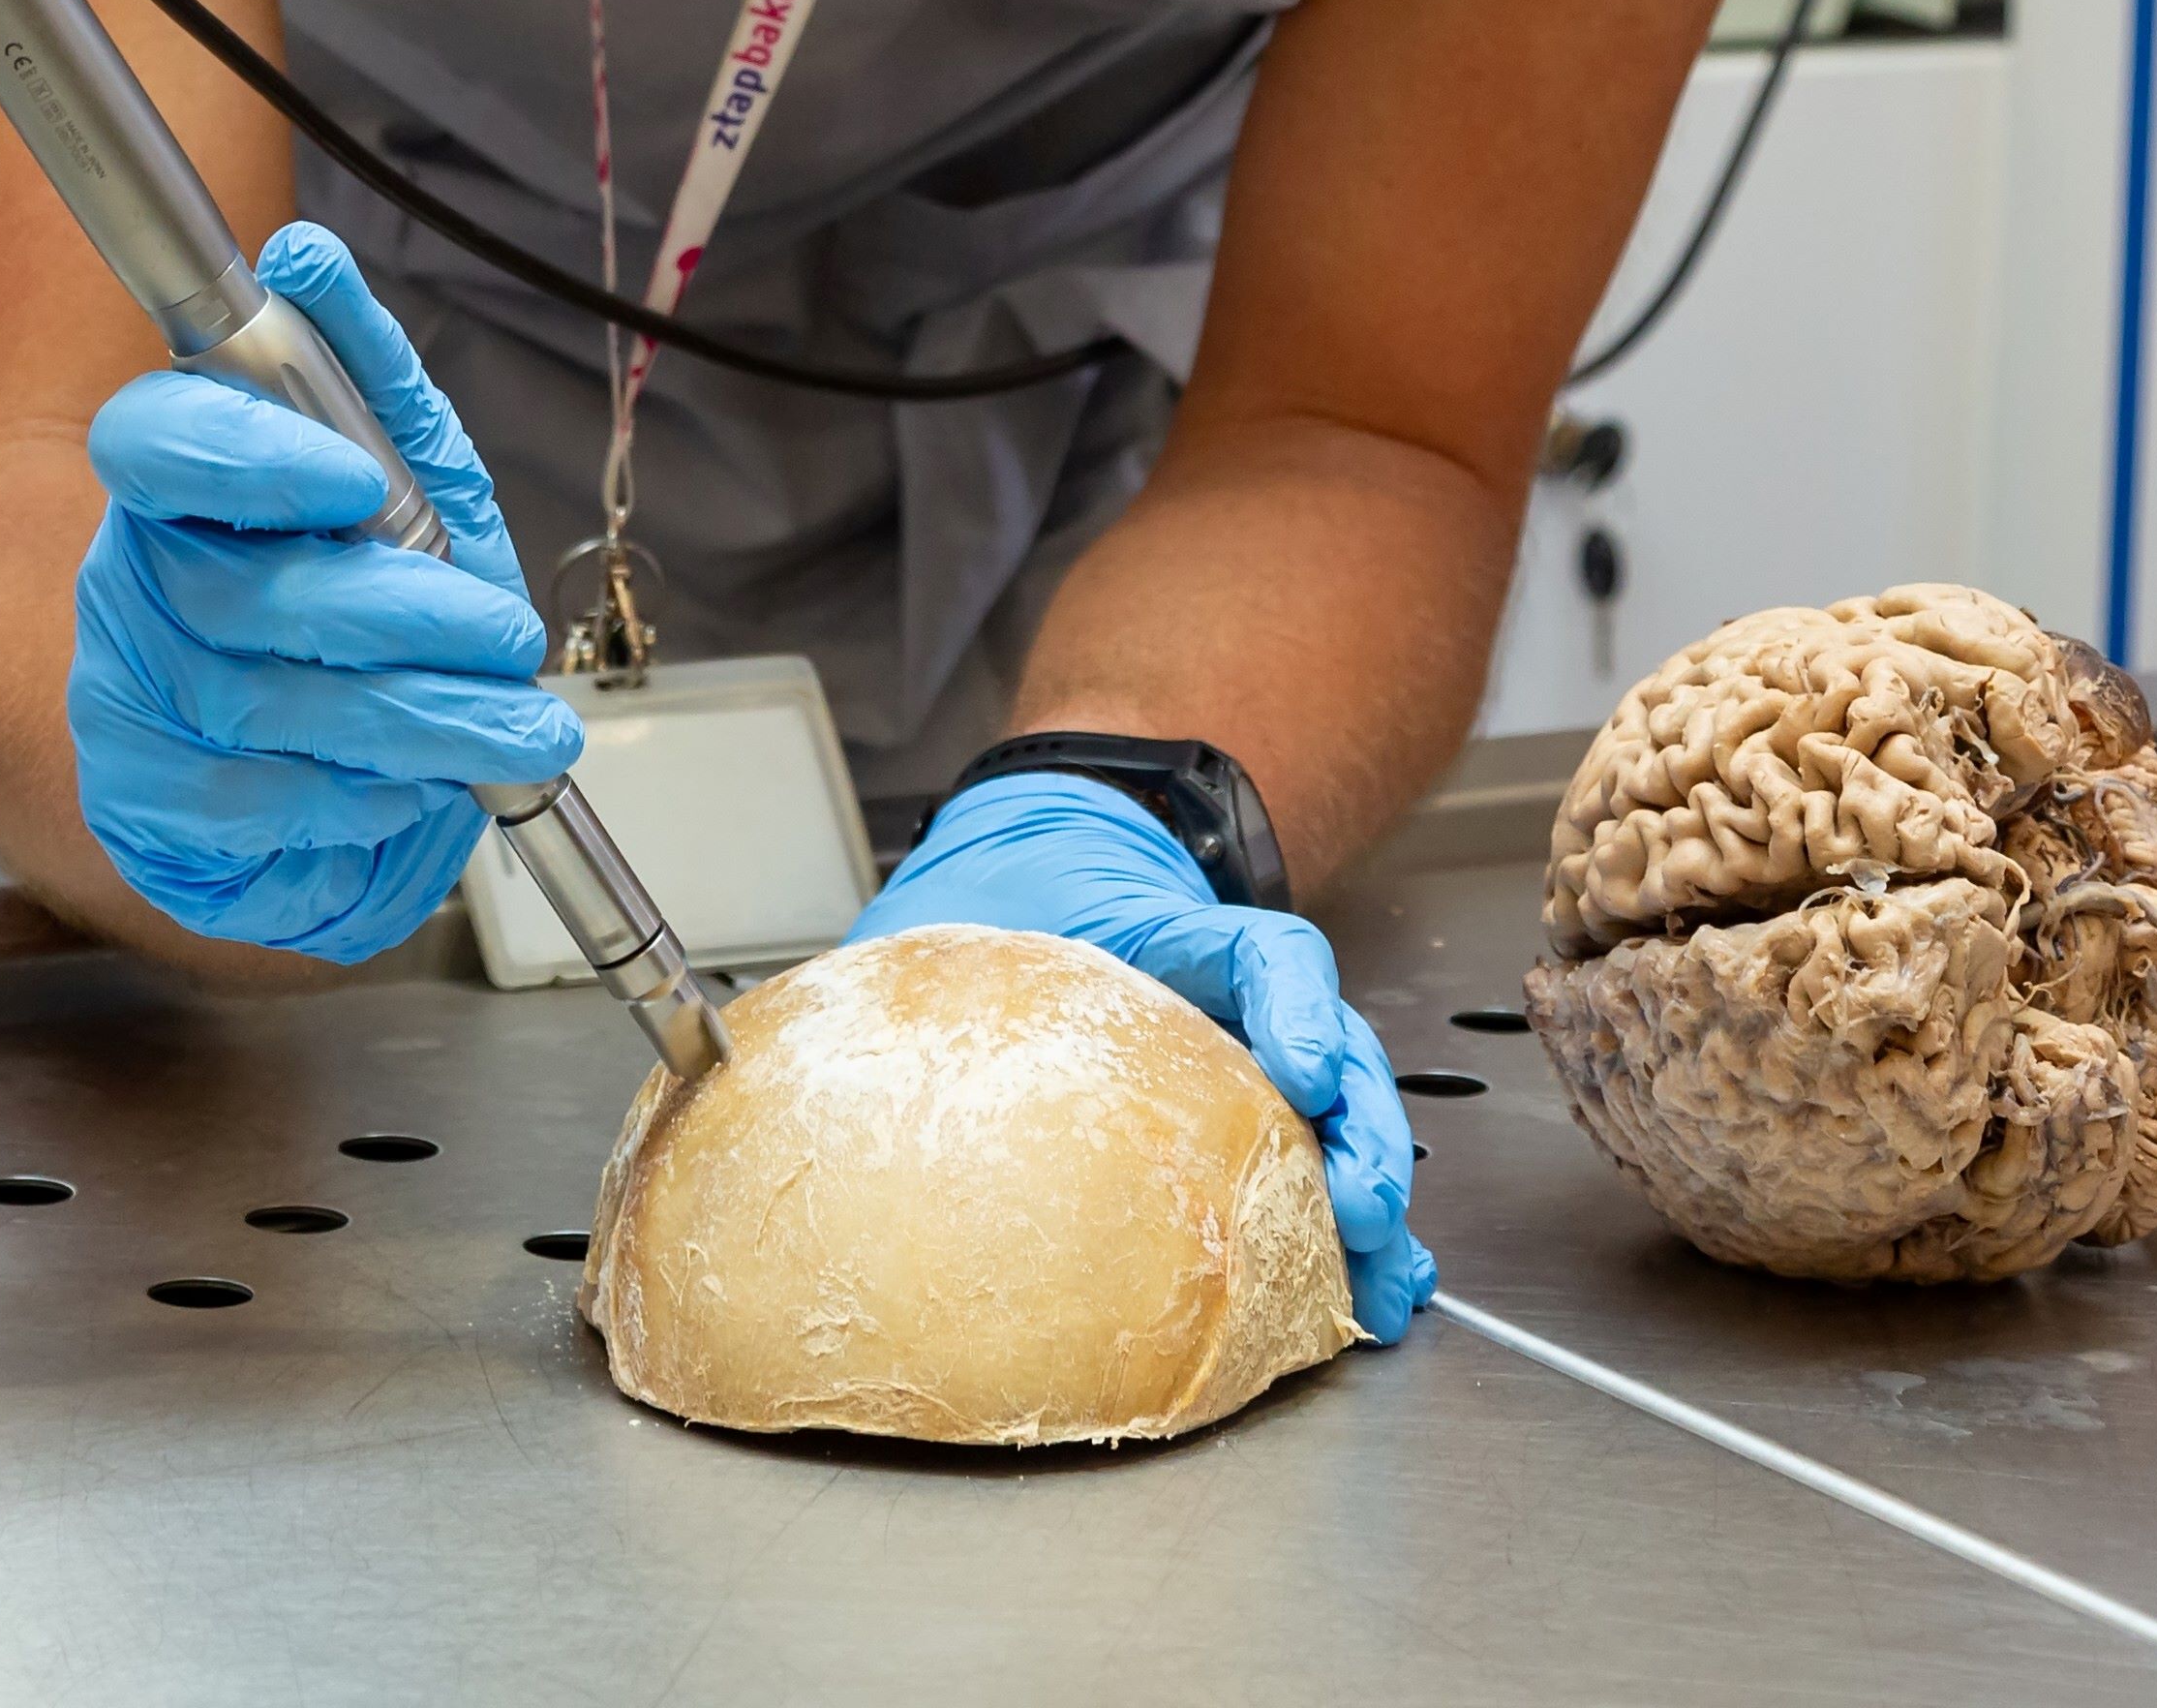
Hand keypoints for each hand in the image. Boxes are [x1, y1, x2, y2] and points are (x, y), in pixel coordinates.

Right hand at [67, 223, 582, 959]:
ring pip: (262, 701)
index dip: (249, 456)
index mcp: (168, 478)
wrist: (250, 756)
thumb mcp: (382, 477)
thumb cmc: (333, 593)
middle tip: (503, 634)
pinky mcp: (144, 801)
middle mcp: (127, 579)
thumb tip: (307, 255)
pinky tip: (418, 788)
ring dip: (414, 715)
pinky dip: (355, 796)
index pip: (153, 442)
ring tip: (517, 726)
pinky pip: (252, 800)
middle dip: (393, 614)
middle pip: (237, 589)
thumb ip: (355, 371)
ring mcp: (125, 695)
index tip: (359, 479)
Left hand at [855, 771, 1432, 1337]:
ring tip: (1385, 1285)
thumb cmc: (996, 894)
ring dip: (1372, 1200)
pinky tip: (1366, 1304)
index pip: (1251, 950)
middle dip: (1360, 1136)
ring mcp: (1250, 1050)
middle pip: (1329, 1050)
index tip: (1304, 1068)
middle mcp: (1227, 994)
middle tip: (1364, 1214)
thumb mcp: (947, 914)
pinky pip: (1311, 1164)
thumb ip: (897, 966)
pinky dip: (1345, 1234)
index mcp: (1162, 932)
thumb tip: (770, 1042)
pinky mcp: (1248, 1110)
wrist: (1049, 852)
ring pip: (1342, 1114)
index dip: (1289, 1006)